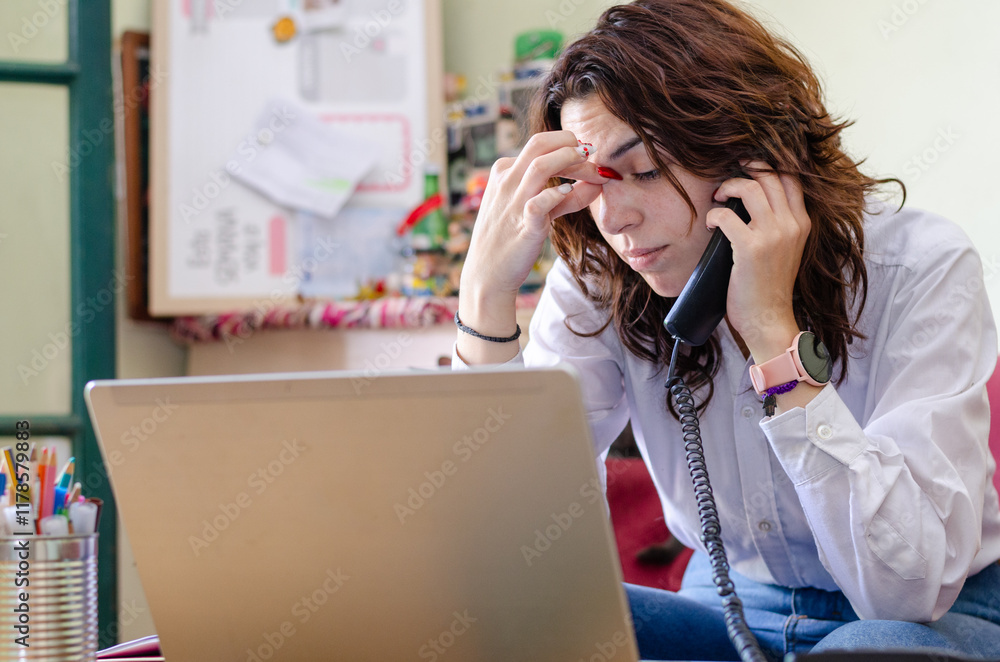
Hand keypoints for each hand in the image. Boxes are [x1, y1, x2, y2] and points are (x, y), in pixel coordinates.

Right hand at [458, 131, 606, 337]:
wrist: (488, 274)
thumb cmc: (512, 238)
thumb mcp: (533, 209)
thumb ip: (562, 195)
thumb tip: (595, 181)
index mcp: (504, 171)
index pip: (539, 145)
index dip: (567, 143)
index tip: (587, 153)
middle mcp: (506, 182)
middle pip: (540, 145)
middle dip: (571, 143)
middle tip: (593, 154)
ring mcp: (512, 202)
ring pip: (541, 166)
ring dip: (572, 162)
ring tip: (593, 170)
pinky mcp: (523, 225)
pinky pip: (539, 203)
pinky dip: (557, 195)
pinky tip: (569, 193)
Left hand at [706, 161, 810, 361]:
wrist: (769, 319)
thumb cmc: (770, 287)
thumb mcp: (786, 250)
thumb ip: (778, 225)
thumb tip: (752, 201)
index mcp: (802, 223)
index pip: (791, 178)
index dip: (769, 164)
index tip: (748, 166)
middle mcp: (791, 225)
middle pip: (770, 175)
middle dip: (745, 167)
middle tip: (726, 178)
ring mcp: (773, 235)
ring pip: (749, 188)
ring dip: (727, 187)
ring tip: (717, 198)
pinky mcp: (750, 248)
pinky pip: (726, 216)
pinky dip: (714, 215)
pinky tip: (711, 223)